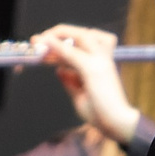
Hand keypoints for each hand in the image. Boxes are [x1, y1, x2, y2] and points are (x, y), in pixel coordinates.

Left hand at [34, 24, 142, 146]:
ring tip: (39, 40)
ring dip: (58, 35)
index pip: (84, 43)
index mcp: (102, 64)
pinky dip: (58, 47)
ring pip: (81, 36)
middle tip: (38, 39)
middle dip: (59, 32)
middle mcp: (103, 59)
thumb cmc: (101, 112)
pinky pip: (72, 53)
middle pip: (84, 34)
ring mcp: (100, 62)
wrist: (117, 123)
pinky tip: (46, 43)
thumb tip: (59, 70)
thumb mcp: (80, 94)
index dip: (62, 41)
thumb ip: (70, 81)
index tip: (43, 46)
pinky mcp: (93, 70)